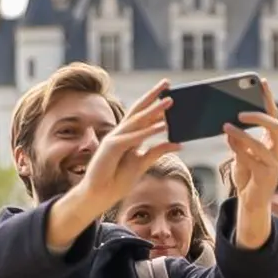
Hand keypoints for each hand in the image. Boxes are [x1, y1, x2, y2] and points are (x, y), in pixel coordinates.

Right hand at [76, 79, 180, 212]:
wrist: (98, 195)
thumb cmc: (116, 180)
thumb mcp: (143, 163)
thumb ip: (158, 151)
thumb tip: (178, 143)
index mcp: (128, 136)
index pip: (142, 115)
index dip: (155, 103)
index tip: (169, 92)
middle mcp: (121, 133)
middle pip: (138, 110)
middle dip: (153, 95)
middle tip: (167, 82)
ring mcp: (115, 139)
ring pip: (137, 120)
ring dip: (154, 110)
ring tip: (170, 101)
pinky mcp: (111, 148)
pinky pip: (133, 137)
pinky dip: (147, 131)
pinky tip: (162, 126)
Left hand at [224, 78, 277, 207]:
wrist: (251, 202)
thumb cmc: (247, 175)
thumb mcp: (241, 153)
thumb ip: (238, 140)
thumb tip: (227, 123)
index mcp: (275, 142)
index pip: (274, 115)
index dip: (269, 98)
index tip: (262, 82)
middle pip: (275, 127)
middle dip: (258, 117)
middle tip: (240, 112)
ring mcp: (275, 164)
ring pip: (260, 144)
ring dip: (242, 134)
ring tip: (225, 126)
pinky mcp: (266, 176)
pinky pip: (251, 159)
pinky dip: (238, 150)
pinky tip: (228, 141)